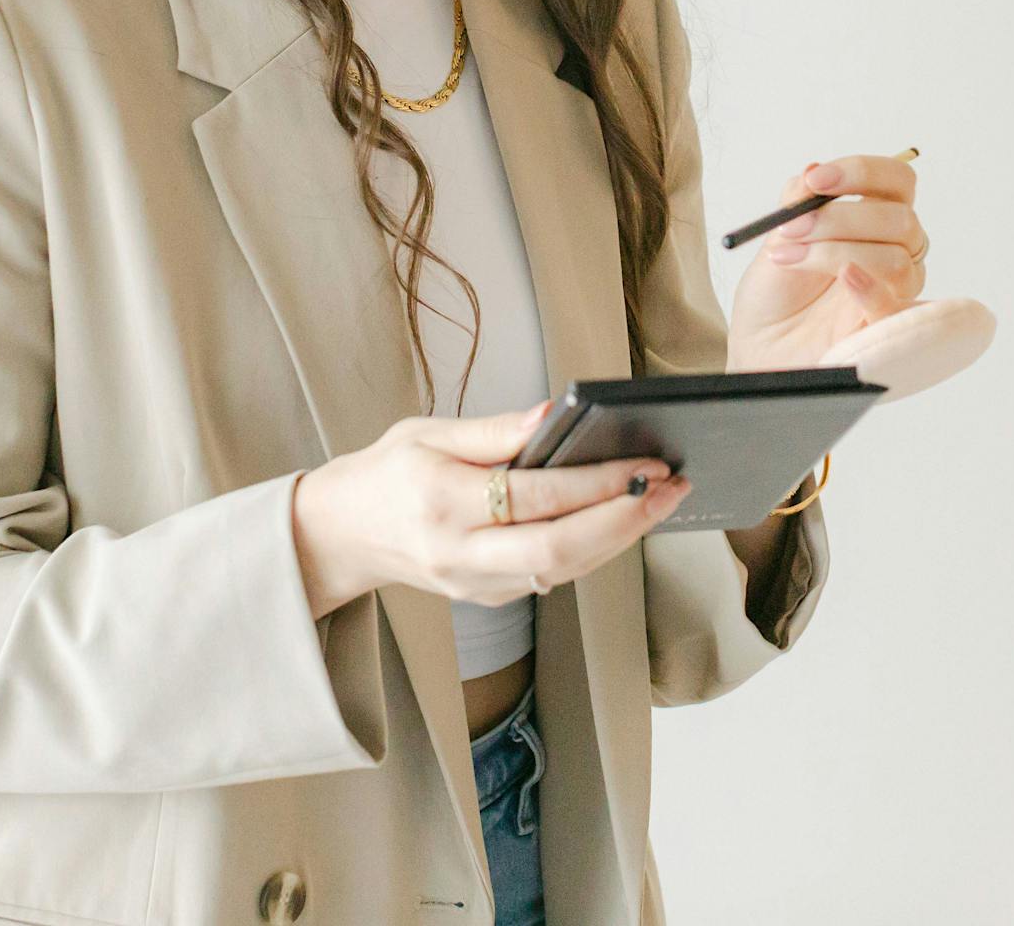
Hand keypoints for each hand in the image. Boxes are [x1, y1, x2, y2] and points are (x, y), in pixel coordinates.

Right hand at [291, 402, 691, 619]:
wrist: (342, 535)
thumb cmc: (387, 473)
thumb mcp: (428, 432)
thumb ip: (493, 430)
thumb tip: (555, 414)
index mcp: (441, 503)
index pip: (535, 497)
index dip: (596, 482)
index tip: (644, 460)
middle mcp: (459, 554)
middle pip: (558, 551)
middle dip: (624, 519)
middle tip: (671, 486)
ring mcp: (474, 585)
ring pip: (562, 571)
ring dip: (621, 537)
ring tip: (663, 499)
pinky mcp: (488, 598)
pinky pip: (551, 577)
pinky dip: (594, 550)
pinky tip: (623, 520)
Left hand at [727, 152, 996, 400]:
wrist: (759, 345)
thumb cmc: (775, 293)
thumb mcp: (777, 236)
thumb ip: (798, 202)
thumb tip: (815, 169)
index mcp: (874, 217)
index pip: (897, 180)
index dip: (862, 172)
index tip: (816, 180)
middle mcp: (895, 248)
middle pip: (899, 218)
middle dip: (839, 217)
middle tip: (792, 227)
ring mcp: (896, 289)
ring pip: (896, 257)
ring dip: (836, 251)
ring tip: (789, 259)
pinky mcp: (889, 327)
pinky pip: (898, 303)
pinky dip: (870, 284)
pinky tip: (843, 277)